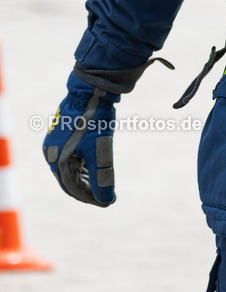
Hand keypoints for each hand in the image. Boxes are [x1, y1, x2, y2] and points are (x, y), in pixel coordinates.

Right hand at [43, 72, 118, 205]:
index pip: (73, 188)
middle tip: (105, 197)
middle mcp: (52, 153)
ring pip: (72, 168)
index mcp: (57, 160)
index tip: (107, 203)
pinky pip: (72, 156)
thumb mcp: (101, 150)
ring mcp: (56, 143)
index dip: (91, 198)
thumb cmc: (95, 119)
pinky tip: (95, 167)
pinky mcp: (63, 134)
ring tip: (101, 185)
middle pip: (70, 180)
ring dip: (86, 178)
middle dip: (88, 190)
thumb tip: (108, 201)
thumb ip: (103, 178)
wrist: (92, 89)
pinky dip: (84, 165)